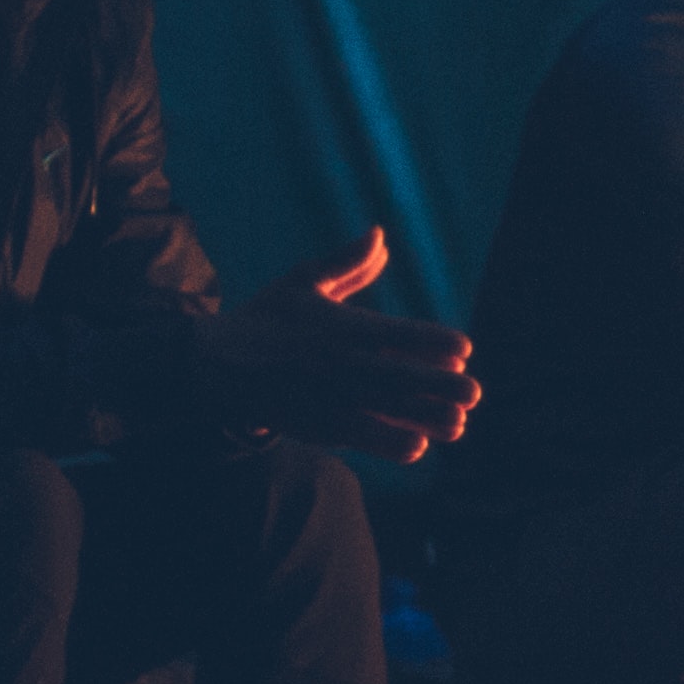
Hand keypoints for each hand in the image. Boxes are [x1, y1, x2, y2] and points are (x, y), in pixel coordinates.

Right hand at [215, 227, 483, 458]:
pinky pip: (356, 436)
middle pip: (398, 376)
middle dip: (438, 386)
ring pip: (383, 411)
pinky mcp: (313, 425)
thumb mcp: (301, 283)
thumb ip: (346, 264)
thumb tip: (380, 236)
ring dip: (422, 419)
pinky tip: (416, 448)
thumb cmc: (265, 319)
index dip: (432, 342)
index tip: (463, 349)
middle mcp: (338, 364)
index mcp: (341, 327)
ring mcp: (326, 397)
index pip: (397, 334)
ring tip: (457, 426)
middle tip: (473, 393)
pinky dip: (385, 442)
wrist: (210, 366)